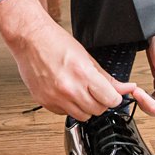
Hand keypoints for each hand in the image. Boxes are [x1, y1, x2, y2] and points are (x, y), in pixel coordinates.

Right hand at [0, 0, 125, 119]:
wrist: (29, 39)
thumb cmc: (54, 42)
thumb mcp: (86, 57)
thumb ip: (106, 77)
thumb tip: (126, 88)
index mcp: (82, 73)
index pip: (110, 100)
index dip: (113, 97)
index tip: (110, 94)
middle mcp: (69, 88)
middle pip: (97, 110)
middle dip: (100, 102)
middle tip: (93, 90)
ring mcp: (55, 97)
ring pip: (82, 116)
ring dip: (84, 107)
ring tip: (78, 91)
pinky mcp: (44, 101)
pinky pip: (64, 113)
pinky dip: (67, 106)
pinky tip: (64, 92)